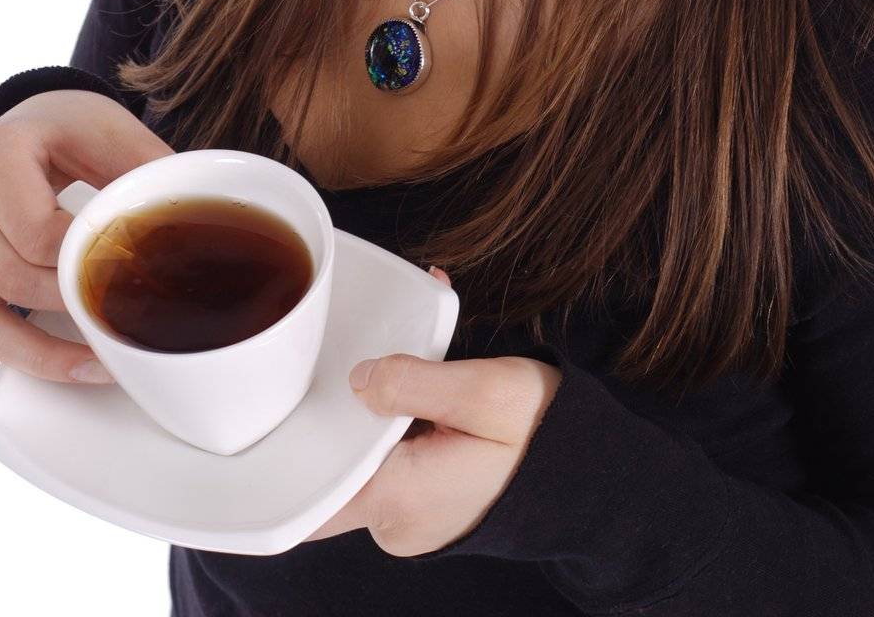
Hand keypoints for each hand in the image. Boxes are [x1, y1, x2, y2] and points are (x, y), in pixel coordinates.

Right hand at [0, 89, 175, 386]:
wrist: (29, 123)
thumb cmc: (72, 128)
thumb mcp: (111, 130)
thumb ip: (148, 172)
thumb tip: (191, 228)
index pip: (34, 232)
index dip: (83, 264)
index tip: (133, 280)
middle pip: (9, 278)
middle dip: (70, 309)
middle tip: (128, 325)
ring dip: (38, 358)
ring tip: (97, 369)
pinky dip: (3, 366)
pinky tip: (49, 378)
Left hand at [304, 266, 562, 555]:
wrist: (592, 477)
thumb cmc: (544, 436)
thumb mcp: (486, 391)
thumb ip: (413, 382)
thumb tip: (358, 379)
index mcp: (399, 497)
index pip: (307, 493)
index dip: (286, 450)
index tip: (281, 404)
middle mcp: (393, 521)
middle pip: (331, 462)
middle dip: (342, 406)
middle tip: (355, 353)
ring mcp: (406, 518)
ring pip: (362, 456)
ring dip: (373, 410)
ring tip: (398, 360)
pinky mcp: (421, 505)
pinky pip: (389, 460)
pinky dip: (396, 422)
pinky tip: (418, 382)